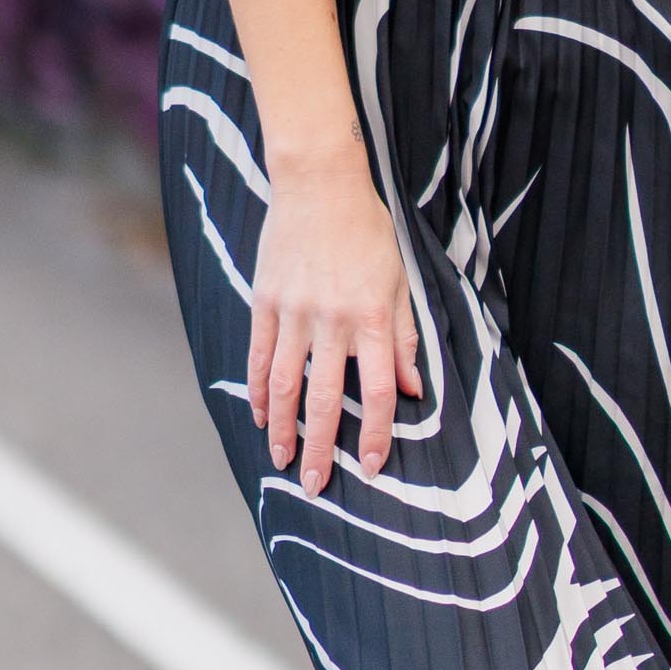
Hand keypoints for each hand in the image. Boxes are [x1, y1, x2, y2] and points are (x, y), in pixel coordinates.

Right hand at [251, 158, 421, 490]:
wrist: (320, 183)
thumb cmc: (368, 231)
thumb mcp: (401, 280)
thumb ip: (405, 338)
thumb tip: (411, 390)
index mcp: (373, 317)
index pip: (377, 391)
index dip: (377, 434)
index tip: (373, 467)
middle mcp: (333, 320)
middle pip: (326, 399)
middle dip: (322, 448)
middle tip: (317, 486)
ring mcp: (294, 311)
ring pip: (286, 384)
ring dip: (284, 429)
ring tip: (283, 461)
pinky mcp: (265, 300)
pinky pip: (260, 355)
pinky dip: (259, 389)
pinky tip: (261, 415)